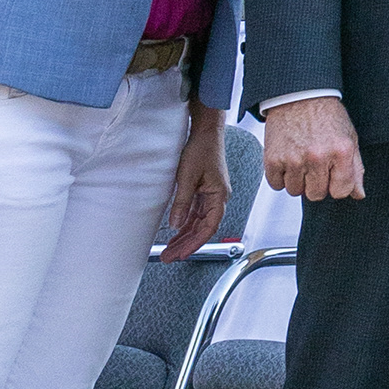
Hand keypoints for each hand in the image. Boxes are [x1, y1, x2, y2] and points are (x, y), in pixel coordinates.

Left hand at [159, 108, 234, 257]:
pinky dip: (185, 224)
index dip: (195, 243)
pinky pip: (195, 213)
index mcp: (219, 196)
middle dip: (186, 244)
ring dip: (184, 236)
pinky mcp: (203, 190)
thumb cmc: (202, 149)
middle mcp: (216, 198)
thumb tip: (175, 224)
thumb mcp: (187, 177)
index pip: (208, 228)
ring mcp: (210, 195)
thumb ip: (182, 202)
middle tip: (170, 257)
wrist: (206, 131)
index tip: (181, 254)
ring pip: (198, 222)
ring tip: (170, 249)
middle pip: (202, 228)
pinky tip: (176, 231)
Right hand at [259, 92, 365, 204]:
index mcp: (341, 151)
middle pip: (317, 194)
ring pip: (296, 191)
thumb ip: (356, 168)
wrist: (299, 95)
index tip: (332, 174)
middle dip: (317, 183)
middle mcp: (317, 156)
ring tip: (301, 160)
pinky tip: (287, 160)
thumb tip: (358, 194)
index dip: (337, 185)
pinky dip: (280, 176)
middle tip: (315, 165)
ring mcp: (293, 159)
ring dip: (298, 180)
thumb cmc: (326, 116)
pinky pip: (276, 185)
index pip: (341, 191)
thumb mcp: (349, 137)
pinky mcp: (272, 159)